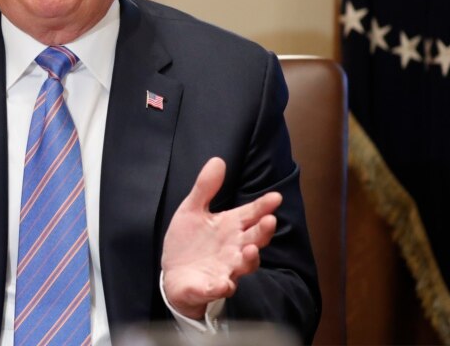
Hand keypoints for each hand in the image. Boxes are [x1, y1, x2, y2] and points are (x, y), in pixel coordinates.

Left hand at [161, 157, 281, 318]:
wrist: (174, 275)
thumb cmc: (189, 241)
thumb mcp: (192, 210)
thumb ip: (205, 188)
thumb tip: (218, 160)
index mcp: (230, 227)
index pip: (251, 214)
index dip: (263, 206)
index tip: (275, 197)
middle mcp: (234, 248)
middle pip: (255, 239)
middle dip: (263, 231)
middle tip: (270, 220)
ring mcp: (225, 269)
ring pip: (244, 265)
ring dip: (250, 259)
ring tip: (251, 249)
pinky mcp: (210, 287)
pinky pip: (219, 288)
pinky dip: (222, 287)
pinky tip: (224, 283)